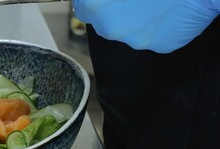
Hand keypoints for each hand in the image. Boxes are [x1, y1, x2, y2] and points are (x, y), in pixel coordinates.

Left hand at [72, 0, 218, 52]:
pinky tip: (166, 10)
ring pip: (127, 30)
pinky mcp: (158, 46)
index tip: (96, 0)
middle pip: (104, 22)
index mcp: (97, 5)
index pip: (81, 9)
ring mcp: (136, 40)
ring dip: (134, 18)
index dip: (89, 2)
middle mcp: (112, 27)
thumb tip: (95, 1)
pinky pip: (150, 36)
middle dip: (112, 11)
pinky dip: (154, 26)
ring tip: (153, 1)